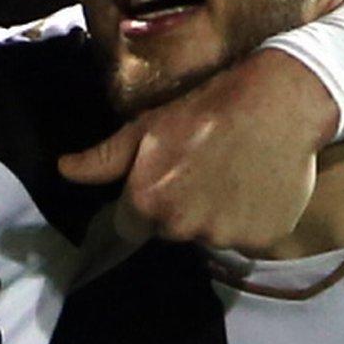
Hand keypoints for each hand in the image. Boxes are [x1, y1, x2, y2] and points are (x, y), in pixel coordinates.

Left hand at [58, 49, 337, 249]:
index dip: (144, 202)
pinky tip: (257, 186)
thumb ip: (105, 159)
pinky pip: (248, 239)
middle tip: (202, 171)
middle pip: (171, 232)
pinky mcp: (263, 240)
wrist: (280, 102)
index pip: (130, 226)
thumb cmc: (207, 109)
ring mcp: (225, 238)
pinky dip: (251, 219)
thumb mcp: (147, 128)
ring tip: (233, 175)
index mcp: (148, 203)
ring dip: (217, 215)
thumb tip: (64, 170)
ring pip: (210, 236)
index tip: (165, 178)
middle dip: (180, 209)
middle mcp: (183, 229)